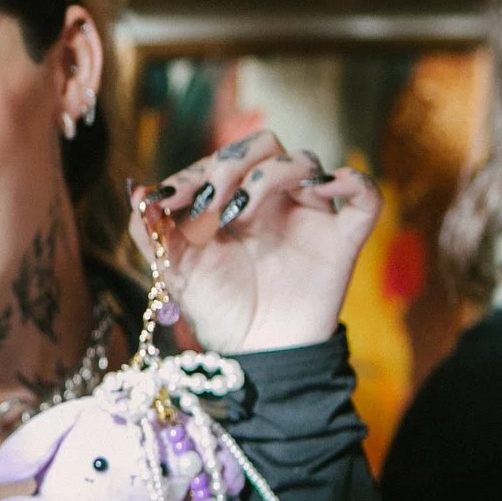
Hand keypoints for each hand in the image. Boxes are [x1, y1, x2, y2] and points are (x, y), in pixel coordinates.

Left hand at [135, 131, 378, 353]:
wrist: (256, 355)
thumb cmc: (217, 310)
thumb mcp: (173, 272)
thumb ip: (150, 232)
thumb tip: (136, 191)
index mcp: (234, 200)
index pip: (220, 159)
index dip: (192, 173)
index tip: (166, 200)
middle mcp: (273, 201)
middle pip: (264, 145)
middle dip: (230, 164)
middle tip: (210, 204)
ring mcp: (309, 216)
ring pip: (304, 161)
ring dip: (269, 176)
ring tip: (241, 214)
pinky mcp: (342, 240)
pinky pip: (364, 196)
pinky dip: (351, 181)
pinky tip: (325, 187)